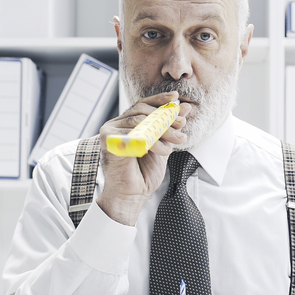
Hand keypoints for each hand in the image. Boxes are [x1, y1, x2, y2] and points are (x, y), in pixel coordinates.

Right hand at [96, 91, 189, 225]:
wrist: (132, 196)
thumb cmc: (144, 173)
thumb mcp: (163, 144)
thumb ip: (171, 126)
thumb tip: (185, 107)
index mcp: (127, 123)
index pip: (143, 104)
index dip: (159, 100)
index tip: (176, 98)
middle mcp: (117, 125)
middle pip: (142, 110)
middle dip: (166, 116)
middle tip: (181, 126)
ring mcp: (110, 131)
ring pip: (140, 120)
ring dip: (163, 130)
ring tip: (176, 141)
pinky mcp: (108, 140)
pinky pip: (133, 133)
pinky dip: (151, 140)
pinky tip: (162, 150)